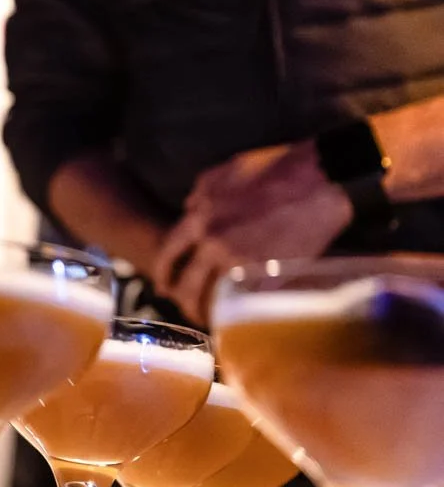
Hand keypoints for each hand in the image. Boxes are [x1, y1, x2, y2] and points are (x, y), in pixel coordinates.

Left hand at [153, 141, 351, 324]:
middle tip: (185, 308)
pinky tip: (239, 314)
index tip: (164, 286)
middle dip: (182, 301)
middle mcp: (213, 244)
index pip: (168, 255)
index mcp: (199, 219)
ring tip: (210, 317)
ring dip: (208, 311)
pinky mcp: (269, 276)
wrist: (320, 178)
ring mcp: (241, 262)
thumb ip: (200, 193)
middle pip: (186, 285)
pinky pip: (244, 302)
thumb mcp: (225, 172)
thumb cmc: (275, 169)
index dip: (164, 274)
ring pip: (212, 299)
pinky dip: (238, 311)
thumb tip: (188, 209)